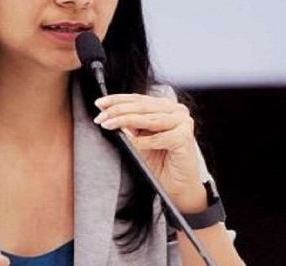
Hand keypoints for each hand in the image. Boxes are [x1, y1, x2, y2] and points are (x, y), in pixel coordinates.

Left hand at [94, 93, 206, 212]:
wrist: (176, 186)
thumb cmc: (159, 163)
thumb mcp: (138, 139)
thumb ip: (128, 125)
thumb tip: (109, 114)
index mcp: (165, 107)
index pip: (138, 99)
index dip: (117, 100)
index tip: (100, 103)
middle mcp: (176, 111)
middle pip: (141, 106)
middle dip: (117, 110)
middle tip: (101, 117)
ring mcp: (182, 122)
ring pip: (148, 119)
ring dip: (124, 120)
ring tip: (108, 124)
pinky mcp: (185, 137)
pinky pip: (158, 138)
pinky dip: (143, 141)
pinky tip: (132, 143)